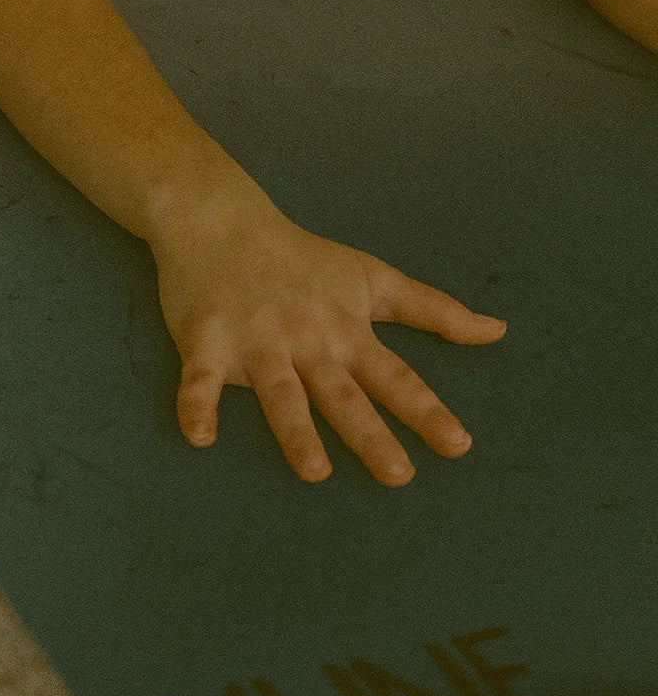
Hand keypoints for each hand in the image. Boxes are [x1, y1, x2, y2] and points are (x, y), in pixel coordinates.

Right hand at [151, 185, 506, 486]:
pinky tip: (199, 436)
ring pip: (279, 392)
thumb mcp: (372, 277)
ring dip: (296, 430)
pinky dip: (197, 405)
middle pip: (341, 393)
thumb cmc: (302, 257)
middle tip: (399, 476)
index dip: (425, 410)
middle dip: (369, 434)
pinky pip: (199, 378)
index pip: (393, 376)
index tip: (458, 445)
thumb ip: (433, 310)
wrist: (219, 219)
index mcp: (345, 328)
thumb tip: (498, 332)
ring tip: (315, 472)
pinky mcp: (206, 339)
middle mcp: (305, 338)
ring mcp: (255, 340)